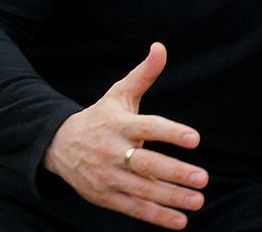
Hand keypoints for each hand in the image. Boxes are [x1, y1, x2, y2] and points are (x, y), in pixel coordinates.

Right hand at [43, 42, 207, 229]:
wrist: (58, 146)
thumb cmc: (100, 117)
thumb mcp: (119, 93)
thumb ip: (144, 74)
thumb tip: (160, 47)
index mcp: (120, 125)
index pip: (149, 127)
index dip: (172, 133)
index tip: (195, 139)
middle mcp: (113, 152)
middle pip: (147, 164)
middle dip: (176, 173)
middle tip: (203, 178)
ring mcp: (108, 177)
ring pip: (142, 190)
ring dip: (171, 198)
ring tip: (198, 200)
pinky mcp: (105, 196)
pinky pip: (134, 209)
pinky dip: (156, 217)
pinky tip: (180, 221)